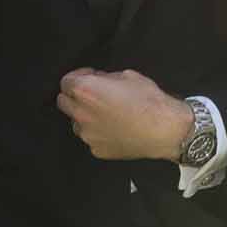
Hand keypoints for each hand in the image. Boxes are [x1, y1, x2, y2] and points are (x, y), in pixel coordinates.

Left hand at [56, 69, 192, 160]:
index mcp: (85, 91)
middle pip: (63, 102)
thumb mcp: (126, 75)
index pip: (65, 81)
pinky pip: (91, 137)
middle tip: (94, 94)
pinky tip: (115, 129)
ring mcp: (87, 135)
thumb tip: (97, 81)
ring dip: (85, 115)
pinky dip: (98, 132)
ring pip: (76, 122)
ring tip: (106, 114)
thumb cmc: (147, 98)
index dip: (79, 76)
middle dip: (75, 96)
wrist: (163, 129)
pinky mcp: (96, 150)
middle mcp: (80, 114)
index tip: (91, 76)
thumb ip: (104, 79)